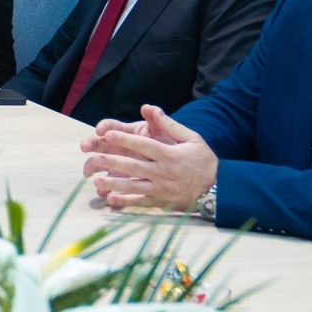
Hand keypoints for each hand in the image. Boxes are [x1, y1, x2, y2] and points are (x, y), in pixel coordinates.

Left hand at [80, 105, 216, 211]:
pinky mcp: (161, 201)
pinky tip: (110, 199)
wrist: (217, 187)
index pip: (143, 145)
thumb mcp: (191, 138)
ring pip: (134, 186)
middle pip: (134, 166)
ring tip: (97, 181)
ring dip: (114, 184)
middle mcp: (163, 172)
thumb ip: (170, 125)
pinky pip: (141, 202)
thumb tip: (149, 109)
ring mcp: (161, 189)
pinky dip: (126, 202)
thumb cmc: (202, 160)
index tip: (107, 134)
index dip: (125, 139)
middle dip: (113, 162)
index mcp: (169, 155)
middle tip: (94, 158)